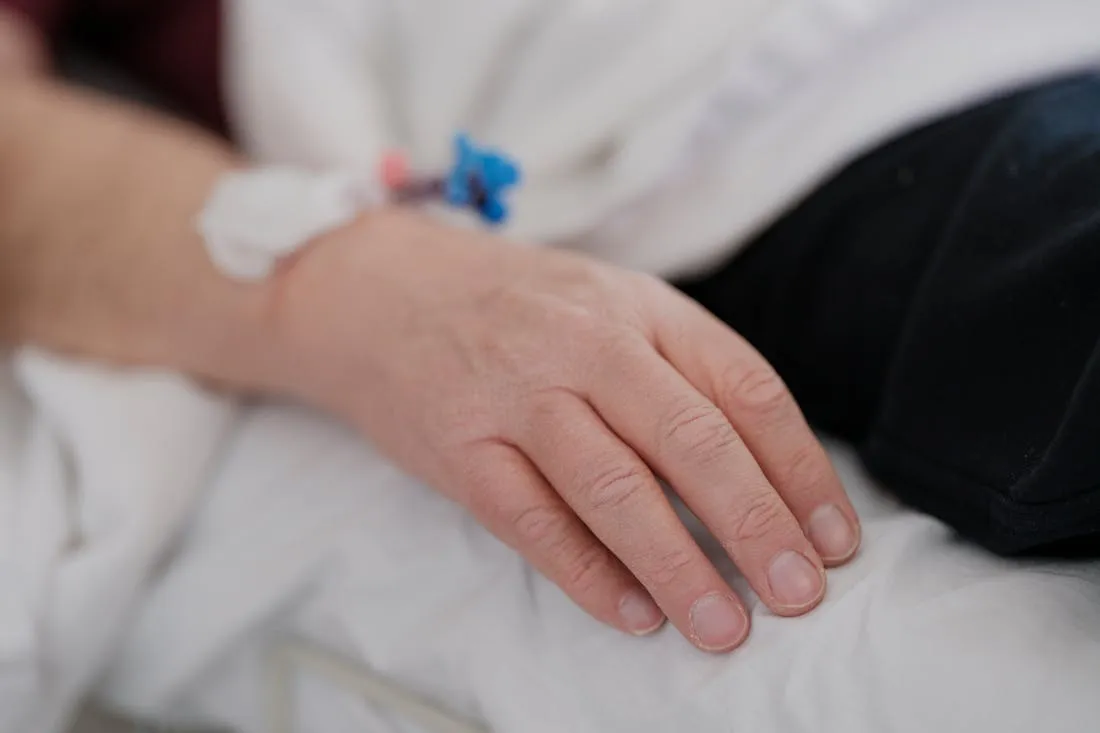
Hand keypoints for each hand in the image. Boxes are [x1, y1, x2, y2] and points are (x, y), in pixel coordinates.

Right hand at [268, 209, 860, 651]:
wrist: (380, 290)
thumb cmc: (516, 308)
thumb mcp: (610, 306)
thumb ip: (682, 370)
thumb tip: (768, 476)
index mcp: (641, 307)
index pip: (745, 389)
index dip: (800, 469)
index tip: (834, 537)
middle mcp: (585, 342)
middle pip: (691, 440)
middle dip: (756, 524)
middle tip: (800, 594)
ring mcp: (517, 394)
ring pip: (614, 487)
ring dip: (678, 565)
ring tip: (725, 626)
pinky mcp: (458, 446)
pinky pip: (532, 521)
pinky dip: (587, 574)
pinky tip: (633, 615)